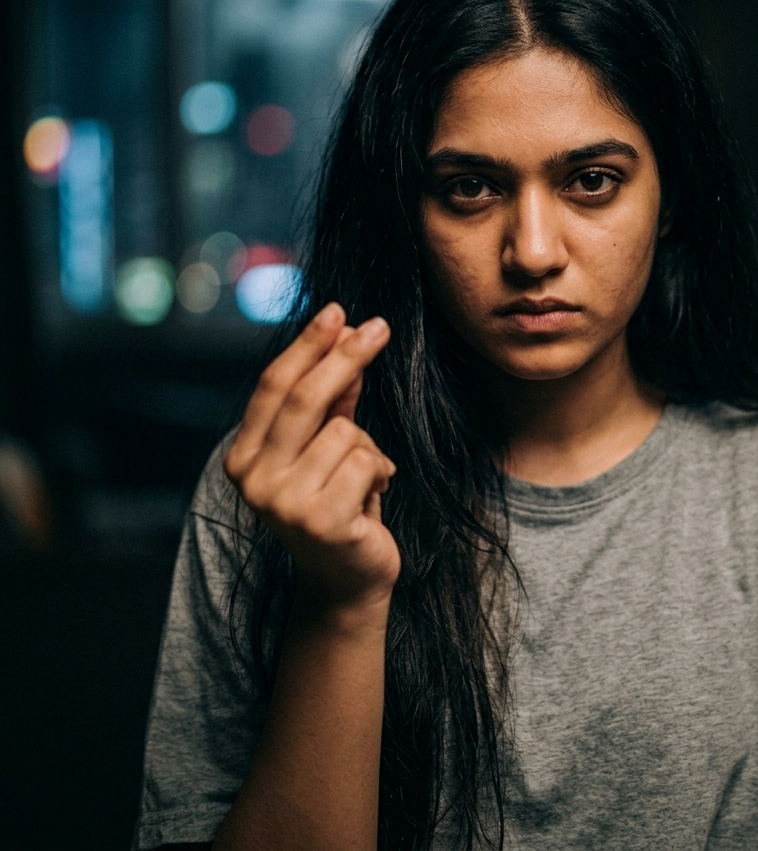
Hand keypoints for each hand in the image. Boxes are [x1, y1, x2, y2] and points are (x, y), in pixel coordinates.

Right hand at [224, 303, 399, 619]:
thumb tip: (348, 333)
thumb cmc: (340, 505)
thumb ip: (334, 398)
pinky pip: (367, 460)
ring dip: (368, 447)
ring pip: (346, 431)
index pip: (274, 387)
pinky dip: (380, 471)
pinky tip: (370, 498)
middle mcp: (254, 480)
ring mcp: (284, 503)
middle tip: (380, 327)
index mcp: (244, 458)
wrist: (349, 580)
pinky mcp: (321, 520)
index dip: (308, 345)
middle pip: (305, 398)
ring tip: (363, 479)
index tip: (338, 311)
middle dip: (345, 357)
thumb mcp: (329, 447)